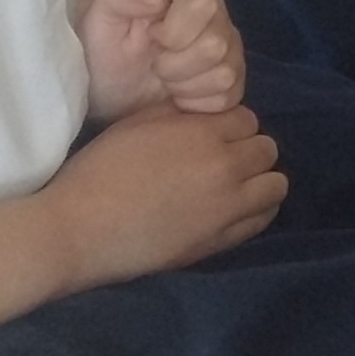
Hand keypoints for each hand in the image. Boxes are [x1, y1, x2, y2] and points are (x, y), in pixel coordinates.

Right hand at [41, 103, 285, 286]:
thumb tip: (208, 115)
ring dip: (259, 180)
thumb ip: (182, 114)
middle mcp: (225, 167)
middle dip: (247, 150)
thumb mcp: (138, 123)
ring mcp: (227, 208)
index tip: (210, 137)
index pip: (247, 119)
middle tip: (220, 161)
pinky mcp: (220, 241)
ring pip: (276, 184)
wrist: (78, 230)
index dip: (228, 127)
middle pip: (266, 149)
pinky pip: (263, 219)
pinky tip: (234, 209)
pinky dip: (256, 210)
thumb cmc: (100, 171)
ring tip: (232, 185)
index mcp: (203, 133)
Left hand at [78, 0, 248, 119]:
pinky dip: (197, 104)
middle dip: (175, 65)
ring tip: (165, 81)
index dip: (172, 32)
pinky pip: (228, 98)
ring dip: (185, 86)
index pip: (204, 7)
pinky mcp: (232, 86)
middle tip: (155, 66)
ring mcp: (230, 54)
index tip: (149, 39)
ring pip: (224, 75)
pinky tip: (178, 97)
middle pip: (215, 46)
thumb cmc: (106, 50)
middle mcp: (219, 21)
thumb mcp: (101, 16)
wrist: (108, 92)